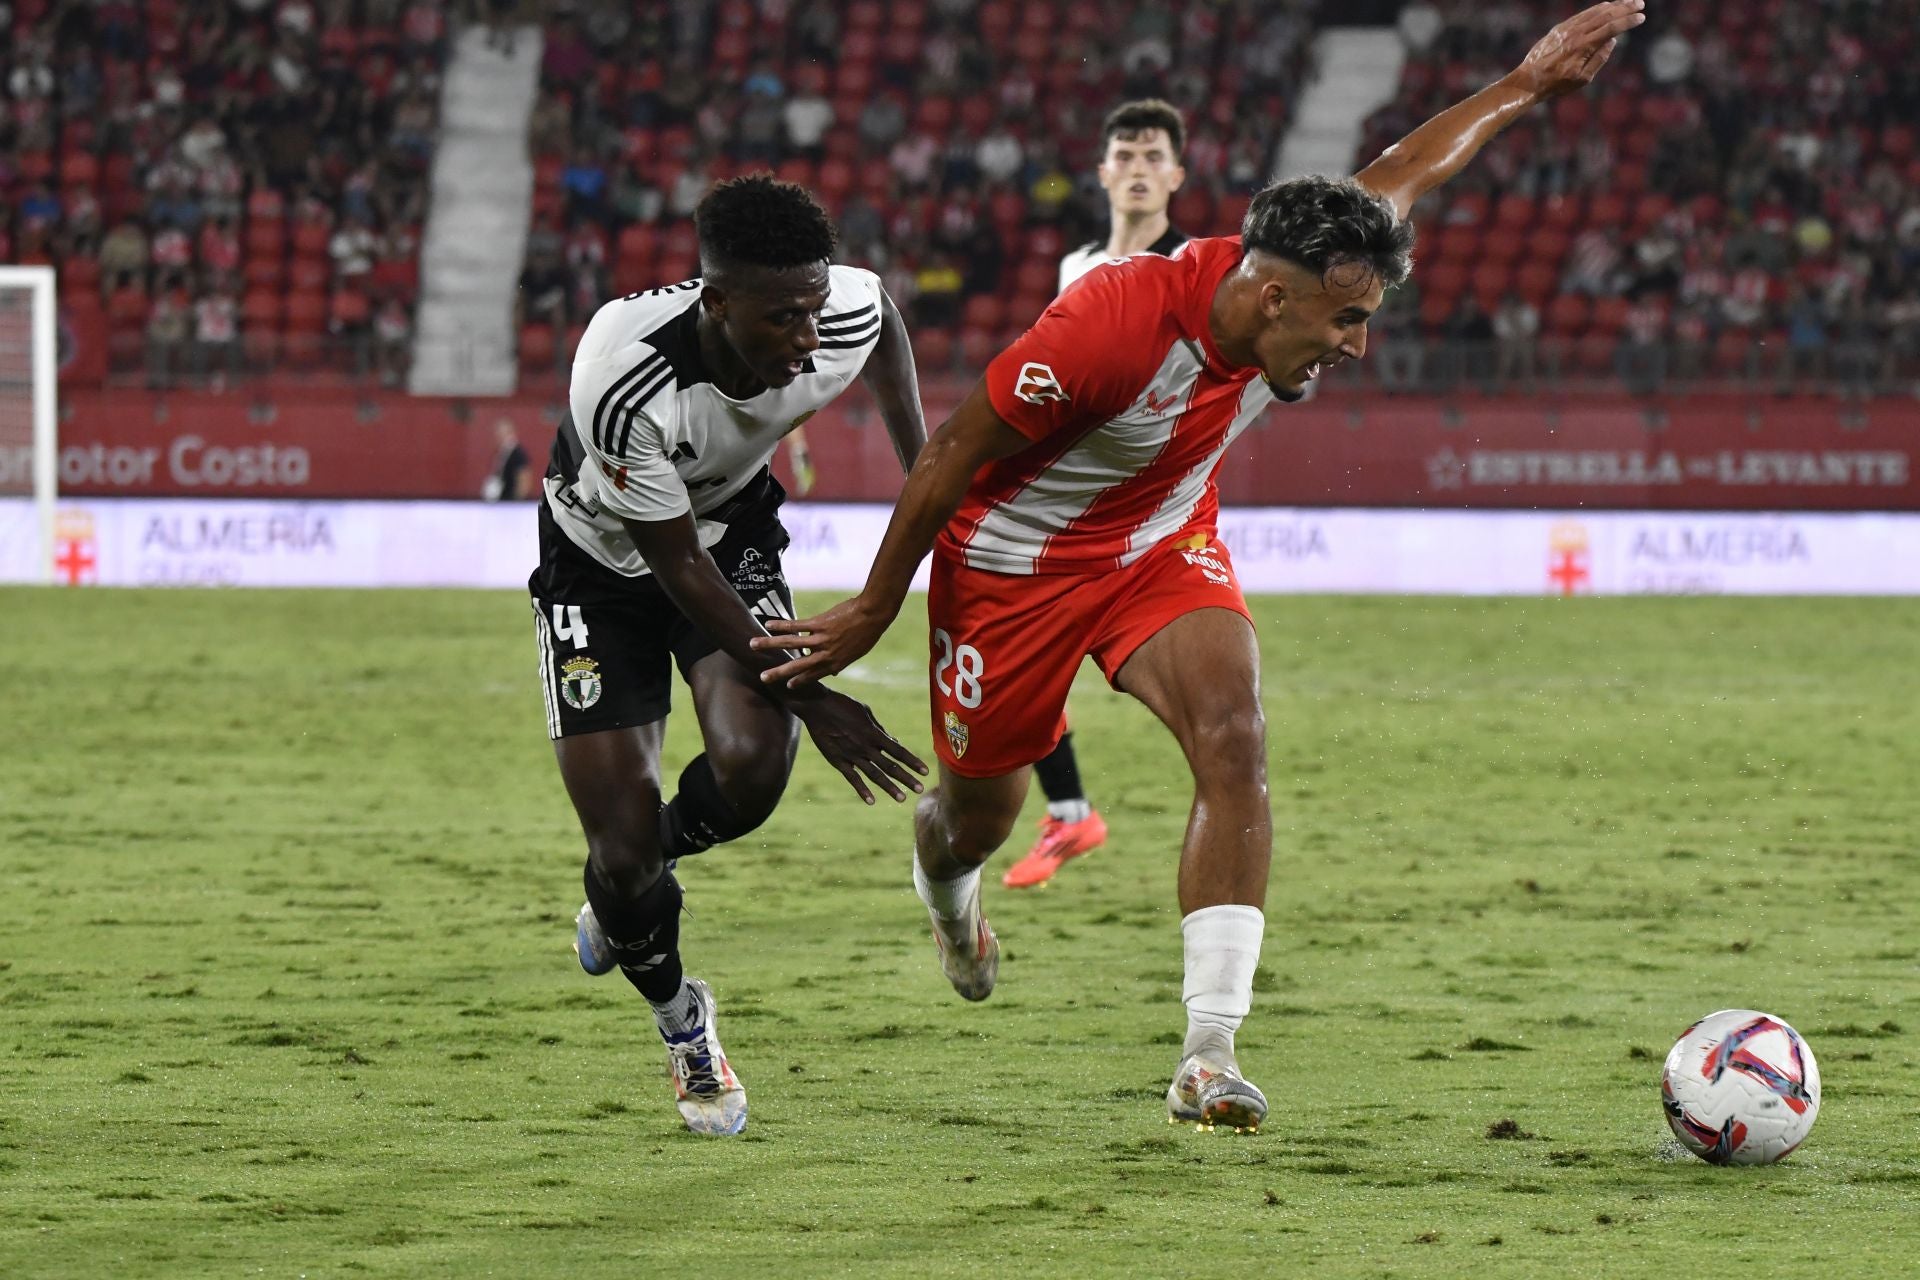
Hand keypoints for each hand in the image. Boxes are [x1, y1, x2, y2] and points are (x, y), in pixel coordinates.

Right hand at [749, 594, 894, 687]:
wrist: (873, 614)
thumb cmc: (866, 633)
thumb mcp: (856, 654)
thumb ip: (841, 662)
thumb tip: (833, 673)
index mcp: (834, 664)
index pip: (812, 676)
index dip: (799, 681)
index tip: (787, 687)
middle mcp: (825, 655)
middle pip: (797, 666)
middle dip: (778, 672)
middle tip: (763, 678)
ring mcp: (821, 640)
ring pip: (790, 644)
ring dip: (770, 645)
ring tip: (753, 645)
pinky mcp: (819, 624)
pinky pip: (795, 626)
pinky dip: (780, 625)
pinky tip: (768, 625)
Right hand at [793, 689, 928, 804]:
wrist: (816, 706)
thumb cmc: (842, 704)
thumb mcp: (865, 712)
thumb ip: (880, 729)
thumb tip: (894, 741)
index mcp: (874, 733)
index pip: (899, 750)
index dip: (913, 761)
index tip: (925, 771)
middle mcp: (866, 746)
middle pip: (890, 766)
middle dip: (906, 778)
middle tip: (920, 789)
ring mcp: (851, 755)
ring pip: (874, 774)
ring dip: (889, 787)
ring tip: (902, 798)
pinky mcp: (837, 761)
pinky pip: (852, 778)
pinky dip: (862, 790)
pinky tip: (871, 801)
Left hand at [1509, 0, 1645, 101]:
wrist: (1529, 80)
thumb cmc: (1556, 84)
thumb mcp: (1582, 79)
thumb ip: (1599, 59)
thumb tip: (1613, 41)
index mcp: (1583, 46)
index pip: (1611, 28)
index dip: (1628, 21)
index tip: (1641, 17)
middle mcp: (1576, 33)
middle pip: (1605, 15)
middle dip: (1625, 8)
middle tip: (1640, 4)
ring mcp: (1567, 29)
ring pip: (1594, 12)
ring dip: (1613, 5)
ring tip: (1628, 2)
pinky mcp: (1560, 28)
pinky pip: (1582, 14)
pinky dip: (1597, 9)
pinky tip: (1606, 6)